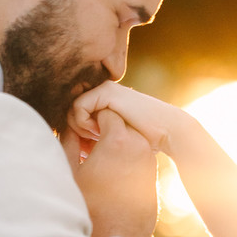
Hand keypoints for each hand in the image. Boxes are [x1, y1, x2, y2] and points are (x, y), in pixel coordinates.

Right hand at [60, 104, 157, 236]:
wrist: (120, 236)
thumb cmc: (91, 204)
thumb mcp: (72, 170)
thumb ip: (69, 141)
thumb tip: (69, 125)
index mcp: (118, 139)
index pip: (104, 111)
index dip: (89, 119)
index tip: (80, 133)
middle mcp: (139, 144)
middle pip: (119, 122)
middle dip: (102, 129)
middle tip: (86, 145)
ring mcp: (149, 158)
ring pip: (129, 137)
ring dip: (114, 141)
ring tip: (96, 159)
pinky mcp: (153, 171)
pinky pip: (137, 153)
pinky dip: (124, 154)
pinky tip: (109, 171)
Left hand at [68, 80, 205, 161]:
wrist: (167, 130)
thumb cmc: (146, 139)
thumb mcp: (115, 135)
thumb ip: (97, 132)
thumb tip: (73, 142)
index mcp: (102, 99)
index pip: (74, 113)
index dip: (75, 132)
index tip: (88, 148)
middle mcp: (101, 90)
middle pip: (69, 111)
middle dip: (76, 131)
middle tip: (91, 144)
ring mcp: (103, 89)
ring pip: (71, 109)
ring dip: (80, 128)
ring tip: (97, 138)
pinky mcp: (105, 92)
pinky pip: (78, 107)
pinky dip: (83, 124)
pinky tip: (99, 133)